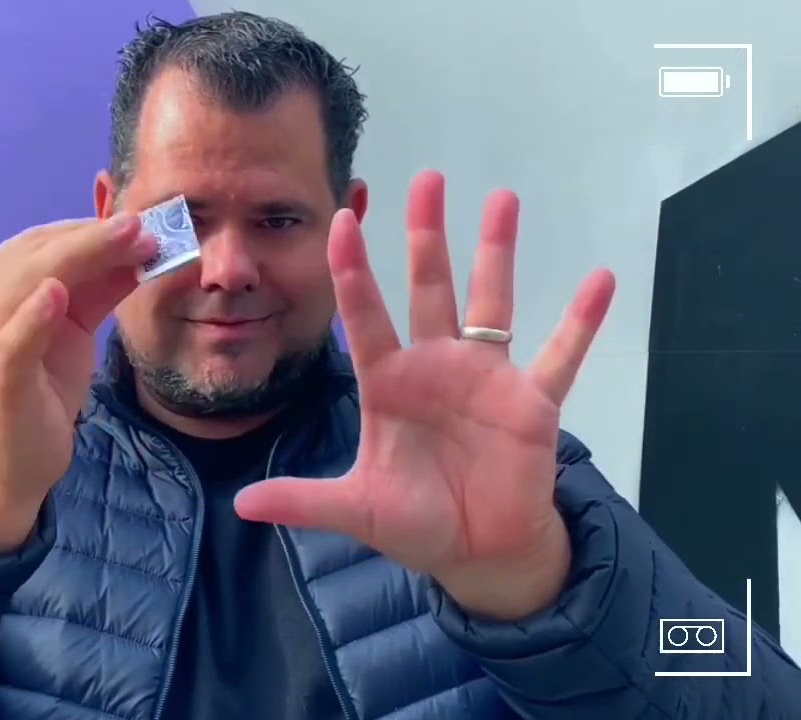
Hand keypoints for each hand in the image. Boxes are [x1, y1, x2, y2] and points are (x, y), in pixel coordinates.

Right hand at [0, 215, 154, 552]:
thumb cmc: (32, 402)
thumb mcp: (69, 337)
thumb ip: (94, 293)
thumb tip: (136, 251)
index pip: (37, 245)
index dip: (89, 231)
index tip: (139, 222)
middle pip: (36, 255)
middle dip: (95, 238)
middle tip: (147, 227)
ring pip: (29, 280)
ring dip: (83, 257)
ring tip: (130, 241)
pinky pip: (11, 338)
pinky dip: (34, 314)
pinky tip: (57, 295)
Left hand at [234, 171, 615, 619]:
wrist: (478, 551)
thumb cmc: (415, 521)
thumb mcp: (356, 509)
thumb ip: (305, 502)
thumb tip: (242, 505)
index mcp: (389, 382)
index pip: (365, 315)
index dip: (354, 269)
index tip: (342, 219)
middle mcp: (435, 365)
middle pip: (429, 287)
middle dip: (426, 234)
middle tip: (426, 180)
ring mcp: (486, 378)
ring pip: (490, 303)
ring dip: (497, 253)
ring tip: (501, 199)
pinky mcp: (532, 403)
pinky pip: (559, 355)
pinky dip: (581, 322)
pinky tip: (602, 281)